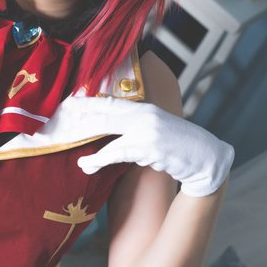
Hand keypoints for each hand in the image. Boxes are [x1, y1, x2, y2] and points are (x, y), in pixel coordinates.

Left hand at [59, 95, 233, 196]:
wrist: (206, 158)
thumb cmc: (177, 147)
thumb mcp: (155, 129)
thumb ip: (133, 126)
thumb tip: (106, 130)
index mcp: (145, 107)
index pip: (111, 101)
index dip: (87, 102)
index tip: (67, 105)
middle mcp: (146, 114)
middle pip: (104, 114)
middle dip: (80, 121)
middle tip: (60, 127)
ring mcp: (148, 130)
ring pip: (109, 136)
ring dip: (89, 148)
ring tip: (76, 157)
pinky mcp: (151, 148)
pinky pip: (119, 153)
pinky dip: (101, 159)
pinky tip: (88, 165)